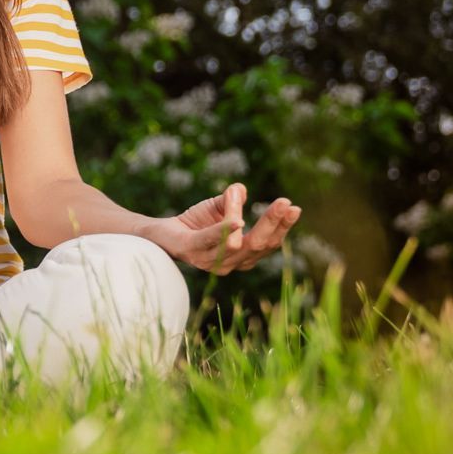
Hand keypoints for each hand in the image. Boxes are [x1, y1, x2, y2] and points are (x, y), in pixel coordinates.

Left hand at [143, 183, 300, 274]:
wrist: (159, 232)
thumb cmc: (194, 223)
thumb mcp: (219, 206)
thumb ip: (233, 199)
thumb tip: (241, 189)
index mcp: (242, 255)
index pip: (268, 243)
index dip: (281, 226)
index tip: (294, 207)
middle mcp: (229, 264)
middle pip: (259, 245)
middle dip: (274, 223)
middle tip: (286, 203)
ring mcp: (210, 261)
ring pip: (238, 244)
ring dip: (251, 220)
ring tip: (258, 200)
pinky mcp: (191, 252)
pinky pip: (211, 242)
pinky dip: (225, 231)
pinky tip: (237, 221)